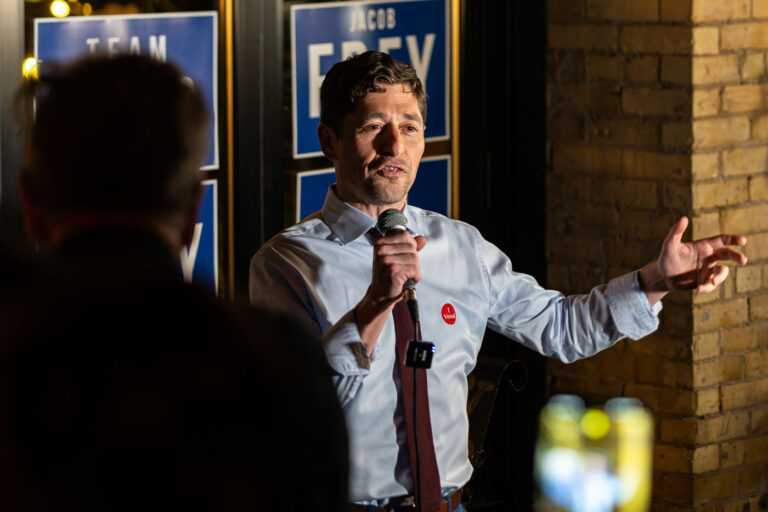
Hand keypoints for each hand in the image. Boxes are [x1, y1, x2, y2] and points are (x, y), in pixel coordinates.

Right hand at [354, 231, 426, 352]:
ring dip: (415, 269)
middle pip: (412, 248)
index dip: (411, 246)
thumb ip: (410, 246)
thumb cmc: (388, 275)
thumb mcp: (397, 256)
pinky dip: (415, 277)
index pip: (404, 235)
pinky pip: (414, 270)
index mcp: (380, 243)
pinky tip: (407, 280)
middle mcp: (381, 250)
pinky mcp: (393, 271)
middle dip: (414, 260)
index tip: (405, 256)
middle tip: (405, 269)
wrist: (380, 294)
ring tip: (406, 275)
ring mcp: (386, 260)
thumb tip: (422, 239)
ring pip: (415, 258)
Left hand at [640, 216, 746, 301]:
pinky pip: (712, 284)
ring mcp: (709, 269)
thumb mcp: (669, 245)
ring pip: (723, 272)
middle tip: (743, 260)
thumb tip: (684, 219)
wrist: (663, 276)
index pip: (722, 240)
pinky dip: (707, 287)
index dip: (733, 239)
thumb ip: (675, 232)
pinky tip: (698, 289)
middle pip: (728, 254)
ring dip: (720, 277)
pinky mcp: (705, 281)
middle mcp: (709, 256)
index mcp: (704, 246)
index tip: (743, 241)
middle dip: (737, 256)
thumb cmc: (666, 258)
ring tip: (712, 282)